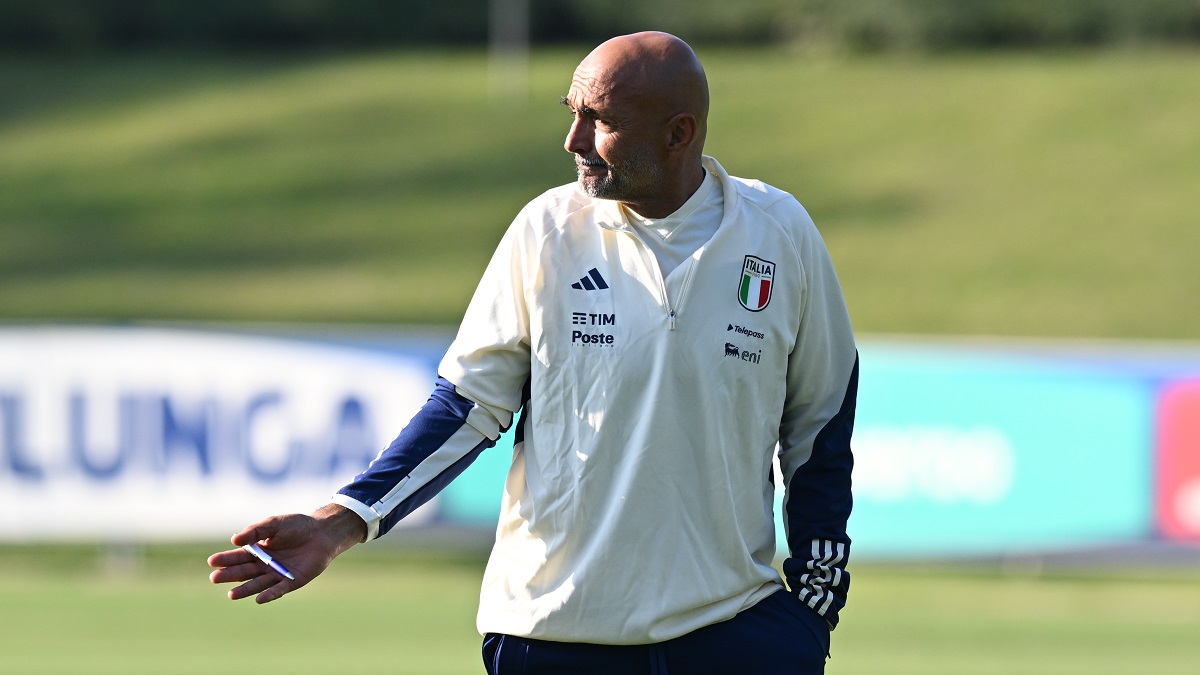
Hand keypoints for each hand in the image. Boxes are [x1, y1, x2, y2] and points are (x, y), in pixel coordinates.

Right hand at [207, 503, 366, 603]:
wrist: (322, 532)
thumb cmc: (297, 525)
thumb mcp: (274, 523)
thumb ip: (255, 531)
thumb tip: (235, 540)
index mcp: (259, 550)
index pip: (239, 556)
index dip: (225, 559)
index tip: (212, 561)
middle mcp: (265, 564)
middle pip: (245, 571)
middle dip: (230, 575)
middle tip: (215, 577)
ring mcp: (278, 574)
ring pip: (258, 583)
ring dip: (245, 589)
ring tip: (231, 594)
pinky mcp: (292, 581)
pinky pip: (279, 590)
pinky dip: (269, 595)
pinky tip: (259, 599)